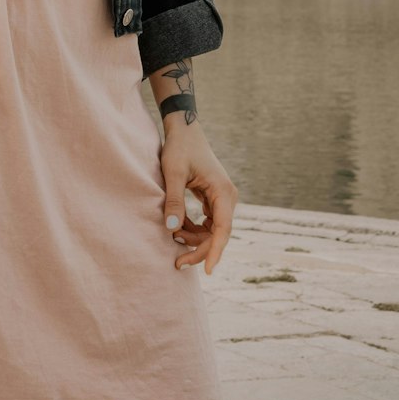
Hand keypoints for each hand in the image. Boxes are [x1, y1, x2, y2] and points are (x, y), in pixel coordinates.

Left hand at [160, 121, 237, 273]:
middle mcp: (227, 197)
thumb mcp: (173, 172)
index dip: (215, 251)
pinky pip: (208, 223)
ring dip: (195, 239)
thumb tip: (171, 229)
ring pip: (213, 231)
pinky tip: (179, 228)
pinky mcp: (214, 198)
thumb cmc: (179, 148)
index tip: (207, 270)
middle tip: (178, 263)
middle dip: (200, 250)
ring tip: (173, 237)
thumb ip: (173, 200)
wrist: (184, 129)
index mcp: (223, 191)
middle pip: (218, 234)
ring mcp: (222, 198)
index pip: (223, 229)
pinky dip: (194, 229)